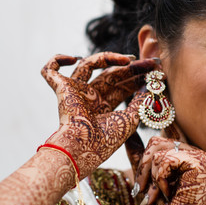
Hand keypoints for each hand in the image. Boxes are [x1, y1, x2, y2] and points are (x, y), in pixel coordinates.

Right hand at [41, 52, 156, 177]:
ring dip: (108, 57)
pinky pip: (50, 69)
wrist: (84, 147)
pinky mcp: (60, 88)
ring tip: (128, 59)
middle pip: (109, 74)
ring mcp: (74, 91)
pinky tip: (74, 57)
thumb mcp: (131, 118)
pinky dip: (58, 59)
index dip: (136, 75)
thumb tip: (152, 85)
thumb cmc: (105, 140)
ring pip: (87, 65)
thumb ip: (142, 101)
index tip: (155, 68)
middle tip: (150, 62)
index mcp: (103, 107)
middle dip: (131, 67)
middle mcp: (88, 97)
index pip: (121, 85)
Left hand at [126, 128, 205, 204]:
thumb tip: (127, 137)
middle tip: (142, 188)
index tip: (136, 131)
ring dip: (151, 176)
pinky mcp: (197, 161)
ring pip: (158, 150)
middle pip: (154, 142)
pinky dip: (160, 179)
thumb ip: (139, 157)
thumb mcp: (146, 178)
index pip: (157, 136)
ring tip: (157, 193)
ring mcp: (195, 153)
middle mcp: (188, 149)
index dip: (146, 135)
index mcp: (178, 151)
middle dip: (143, 167)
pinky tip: (168, 192)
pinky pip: (166, 160)